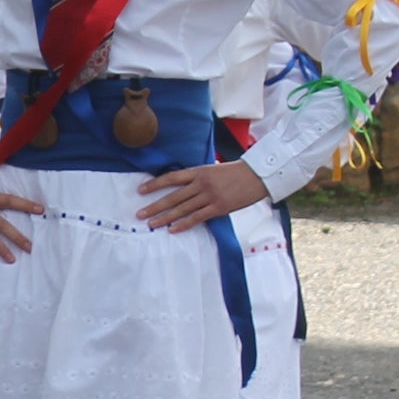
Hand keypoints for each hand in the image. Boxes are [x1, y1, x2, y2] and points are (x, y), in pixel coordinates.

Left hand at [137, 159, 267, 232]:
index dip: (155, 184)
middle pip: (173, 196)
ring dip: (165, 217)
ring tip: (151, 224)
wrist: (258, 175)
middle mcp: (202, 183)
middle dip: (154, 205)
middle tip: (139, 214)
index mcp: (199, 171)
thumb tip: (184, 183)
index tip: (140, 190)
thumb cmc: (237, 172)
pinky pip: (197, 217)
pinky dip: (184, 224)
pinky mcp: (219, 207)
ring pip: (182, 208)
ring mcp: (210, 196)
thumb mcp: (214, 169)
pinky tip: (172, 229)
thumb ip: (199, 176)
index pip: (172, 178)